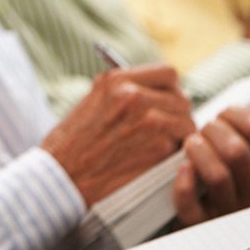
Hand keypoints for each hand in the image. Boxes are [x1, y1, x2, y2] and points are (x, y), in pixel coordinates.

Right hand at [43, 65, 194, 204]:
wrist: (62, 175)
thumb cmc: (72, 142)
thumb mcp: (93, 101)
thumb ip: (123, 91)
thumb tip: (155, 92)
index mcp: (117, 81)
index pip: (168, 74)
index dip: (171, 89)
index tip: (166, 101)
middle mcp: (135, 96)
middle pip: (181, 99)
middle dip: (177, 115)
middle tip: (166, 130)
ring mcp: (150, 122)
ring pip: (187, 123)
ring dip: (179, 136)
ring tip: (160, 147)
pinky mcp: (158, 149)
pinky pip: (181, 147)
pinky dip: (173, 156)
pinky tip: (155, 161)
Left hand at [173, 107, 249, 226]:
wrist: (221, 224)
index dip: (238, 114)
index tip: (226, 112)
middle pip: (237, 152)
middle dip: (215, 129)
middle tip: (205, 126)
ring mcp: (229, 214)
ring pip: (217, 175)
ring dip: (198, 150)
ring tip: (192, 141)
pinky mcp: (201, 225)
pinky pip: (192, 206)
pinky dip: (184, 184)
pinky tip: (182, 167)